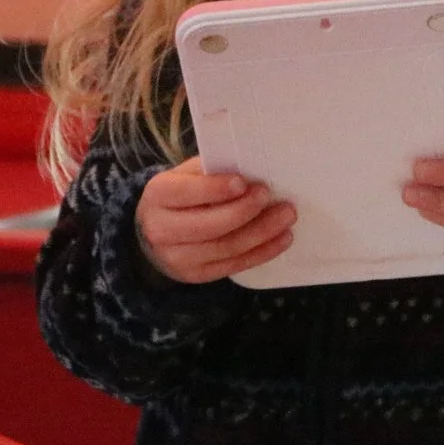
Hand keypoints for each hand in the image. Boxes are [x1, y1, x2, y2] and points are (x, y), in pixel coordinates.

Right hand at [136, 158, 295, 282]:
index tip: (243, 183)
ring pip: (225, 248)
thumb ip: (211, 171)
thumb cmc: (181, 195)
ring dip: (261, 233)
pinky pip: (234, 265)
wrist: (159, 230)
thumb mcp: (186, 174)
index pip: (185, 193)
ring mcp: (178, 257)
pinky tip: (282, 238)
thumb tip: (251, 170)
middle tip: (270, 197)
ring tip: (285, 217)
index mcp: (158, 196)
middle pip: (208, 226)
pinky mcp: (197, 274)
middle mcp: (162, 230)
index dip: (215, 189)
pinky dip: (262, 252)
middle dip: (244, 211)